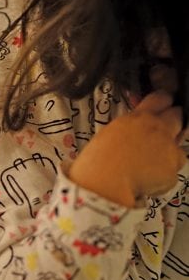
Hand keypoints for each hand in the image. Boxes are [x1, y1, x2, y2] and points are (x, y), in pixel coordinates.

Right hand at [69, 91, 185, 206]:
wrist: (107, 181)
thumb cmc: (100, 157)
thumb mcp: (112, 130)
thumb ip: (130, 124)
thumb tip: (137, 124)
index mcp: (140, 117)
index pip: (161, 98)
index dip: (164, 100)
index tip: (164, 103)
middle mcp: (159, 129)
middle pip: (177, 116)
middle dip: (172, 121)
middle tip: (160, 130)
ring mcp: (169, 149)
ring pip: (179, 145)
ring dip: (169, 149)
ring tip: (149, 160)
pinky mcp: (174, 170)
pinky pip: (173, 168)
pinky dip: (164, 172)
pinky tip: (148, 175)